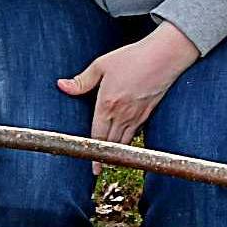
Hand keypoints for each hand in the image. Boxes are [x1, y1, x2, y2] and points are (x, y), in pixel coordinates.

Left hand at [56, 23, 199, 163]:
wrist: (165, 56)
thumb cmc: (133, 58)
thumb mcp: (101, 65)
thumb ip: (81, 80)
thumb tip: (62, 86)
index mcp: (106, 104)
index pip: (97, 136)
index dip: (94, 154)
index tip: (93, 168)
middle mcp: (122, 115)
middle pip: (111, 144)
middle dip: (104, 158)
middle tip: (98, 169)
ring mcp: (137, 116)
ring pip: (124, 141)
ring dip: (117, 152)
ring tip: (110, 161)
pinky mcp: (149, 113)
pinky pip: (136, 133)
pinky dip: (129, 140)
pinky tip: (124, 142)